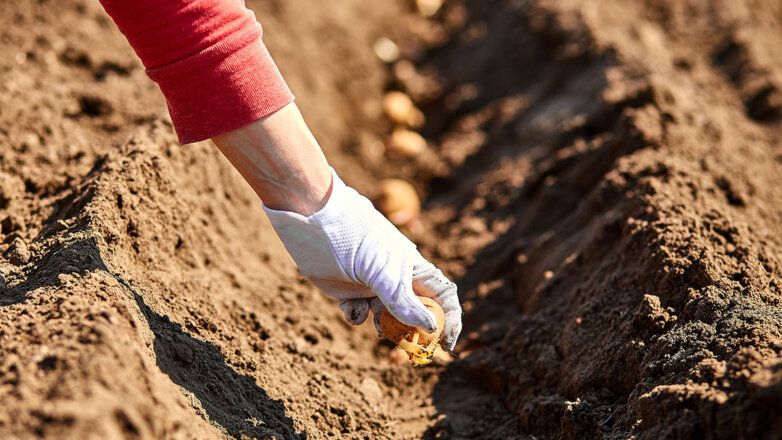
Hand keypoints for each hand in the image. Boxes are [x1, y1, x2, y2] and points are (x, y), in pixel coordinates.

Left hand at [264, 169, 461, 350]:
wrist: (308, 214)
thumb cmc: (349, 235)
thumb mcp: (378, 270)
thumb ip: (402, 300)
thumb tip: (431, 327)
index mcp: (412, 267)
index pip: (443, 296)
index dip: (449, 320)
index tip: (445, 346)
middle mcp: (395, 276)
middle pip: (415, 312)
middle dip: (413, 332)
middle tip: (406, 348)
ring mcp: (371, 283)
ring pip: (386, 317)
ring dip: (384, 327)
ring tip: (377, 327)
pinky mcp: (347, 288)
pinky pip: (359, 312)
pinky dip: (356, 315)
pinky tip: (348, 305)